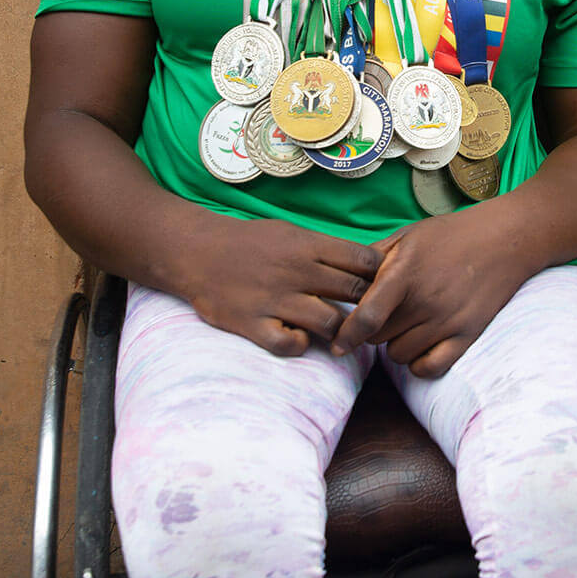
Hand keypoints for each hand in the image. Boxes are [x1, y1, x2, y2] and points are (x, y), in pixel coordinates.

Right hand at [176, 217, 381, 357]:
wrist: (197, 252)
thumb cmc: (250, 242)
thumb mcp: (290, 232)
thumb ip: (325, 249)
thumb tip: (366, 264)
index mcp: (307, 245)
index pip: (364, 260)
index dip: (378, 274)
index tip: (379, 284)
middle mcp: (296, 271)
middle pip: (354, 292)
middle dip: (366, 305)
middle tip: (366, 314)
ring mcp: (275, 299)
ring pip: (330, 322)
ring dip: (338, 330)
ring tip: (336, 332)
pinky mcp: (253, 323)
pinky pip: (290, 344)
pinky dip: (299, 345)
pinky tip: (297, 337)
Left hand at [330, 213, 537, 376]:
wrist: (504, 239)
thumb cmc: (451, 235)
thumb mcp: (408, 236)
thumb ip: (374, 257)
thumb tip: (342, 277)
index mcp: (405, 274)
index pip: (366, 317)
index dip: (346, 336)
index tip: (337, 345)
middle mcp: (425, 301)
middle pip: (377, 338)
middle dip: (373, 330)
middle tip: (386, 314)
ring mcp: (448, 321)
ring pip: (399, 355)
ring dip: (396, 344)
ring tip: (407, 324)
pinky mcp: (467, 335)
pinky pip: (430, 368)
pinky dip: (419, 363)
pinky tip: (421, 345)